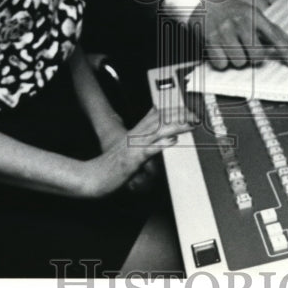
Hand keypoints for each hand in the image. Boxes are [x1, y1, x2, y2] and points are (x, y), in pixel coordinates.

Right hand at [80, 107, 194, 197]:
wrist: (92, 177)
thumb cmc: (110, 165)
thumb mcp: (128, 147)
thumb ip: (143, 137)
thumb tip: (157, 123)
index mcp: (135, 132)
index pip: (156, 115)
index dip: (173, 109)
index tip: (189, 109)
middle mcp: (135, 136)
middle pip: (159, 119)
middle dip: (178, 115)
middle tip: (195, 115)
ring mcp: (133, 147)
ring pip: (156, 131)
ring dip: (174, 125)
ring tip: (189, 123)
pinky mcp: (131, 160)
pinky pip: (148, 151)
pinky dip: (161, 144)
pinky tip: (172, 141)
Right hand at [198, 0, 287, 69]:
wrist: (202, 2)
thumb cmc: (231, 10)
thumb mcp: (253, 13)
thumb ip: (272, 29)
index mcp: (253, 15)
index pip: (275, 36)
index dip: (286, 52)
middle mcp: (240, 23)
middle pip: (257, 56)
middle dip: (255, 58)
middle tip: (248, 50)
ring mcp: (224, 32)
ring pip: (240, 62)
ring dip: (238, 59)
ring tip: (232, 47)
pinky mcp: (210, 41)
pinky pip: (222, 65)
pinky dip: (222, 62)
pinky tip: (220, 50)